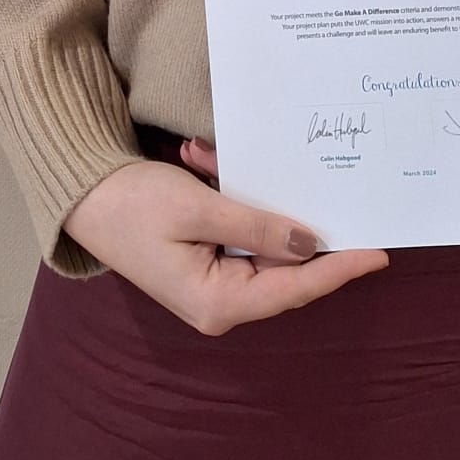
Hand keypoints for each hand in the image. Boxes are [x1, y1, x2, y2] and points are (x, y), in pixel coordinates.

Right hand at [62, 157, 387, 334]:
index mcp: (219, 301)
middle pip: (283, 266)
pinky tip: (202, 159)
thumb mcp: (199, 209)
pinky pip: (238, 226)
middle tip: (331, 184)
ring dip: (250, 193)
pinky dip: (229, 190)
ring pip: (261, 237)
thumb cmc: (133, 204)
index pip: (295, 287)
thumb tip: (311, 244)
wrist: (81, 193)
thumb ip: (259, 227)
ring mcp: (212, 279)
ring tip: (209, 158)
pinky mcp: (205, 257)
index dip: (340, 268)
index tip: (378, 252)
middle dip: (291, 215)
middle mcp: (220, 300)